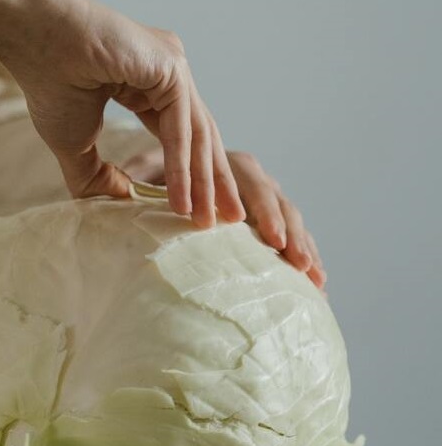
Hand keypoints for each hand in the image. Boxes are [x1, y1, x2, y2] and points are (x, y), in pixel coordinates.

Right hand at [0, 0, 244, 227]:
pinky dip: (182, 167)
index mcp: (151, 84)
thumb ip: (96, 176)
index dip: (194, 177)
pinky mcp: (170, 67)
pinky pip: (180, 128)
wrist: (36, 41)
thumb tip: (120, 202)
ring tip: (208, 222)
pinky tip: (182, 200)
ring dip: (204, 183)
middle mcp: (169, 73)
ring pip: (197, 136)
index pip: (183, 137)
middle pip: (201, 139)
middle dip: (214, 185)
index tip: (202, 212)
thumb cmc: (50, 84)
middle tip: (229, 223)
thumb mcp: (75, 145)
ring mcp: (173, 67)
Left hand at [125, 146, 325, 287]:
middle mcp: (252, 179)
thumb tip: (126, 186)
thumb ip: (140, 175)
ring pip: (292, 221)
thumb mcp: (145, 170)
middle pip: (279, 203)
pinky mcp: (269, 222)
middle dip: (289, 234)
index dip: (262, 210)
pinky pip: (293, 237)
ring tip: (315, 277)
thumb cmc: (153, 174)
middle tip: (295, 261)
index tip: (269, 239)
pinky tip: (319, 283)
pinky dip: (307, 255)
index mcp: (227, 162)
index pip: (251, 181)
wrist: (166, 175)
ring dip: (304, 247)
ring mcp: (264, 200)